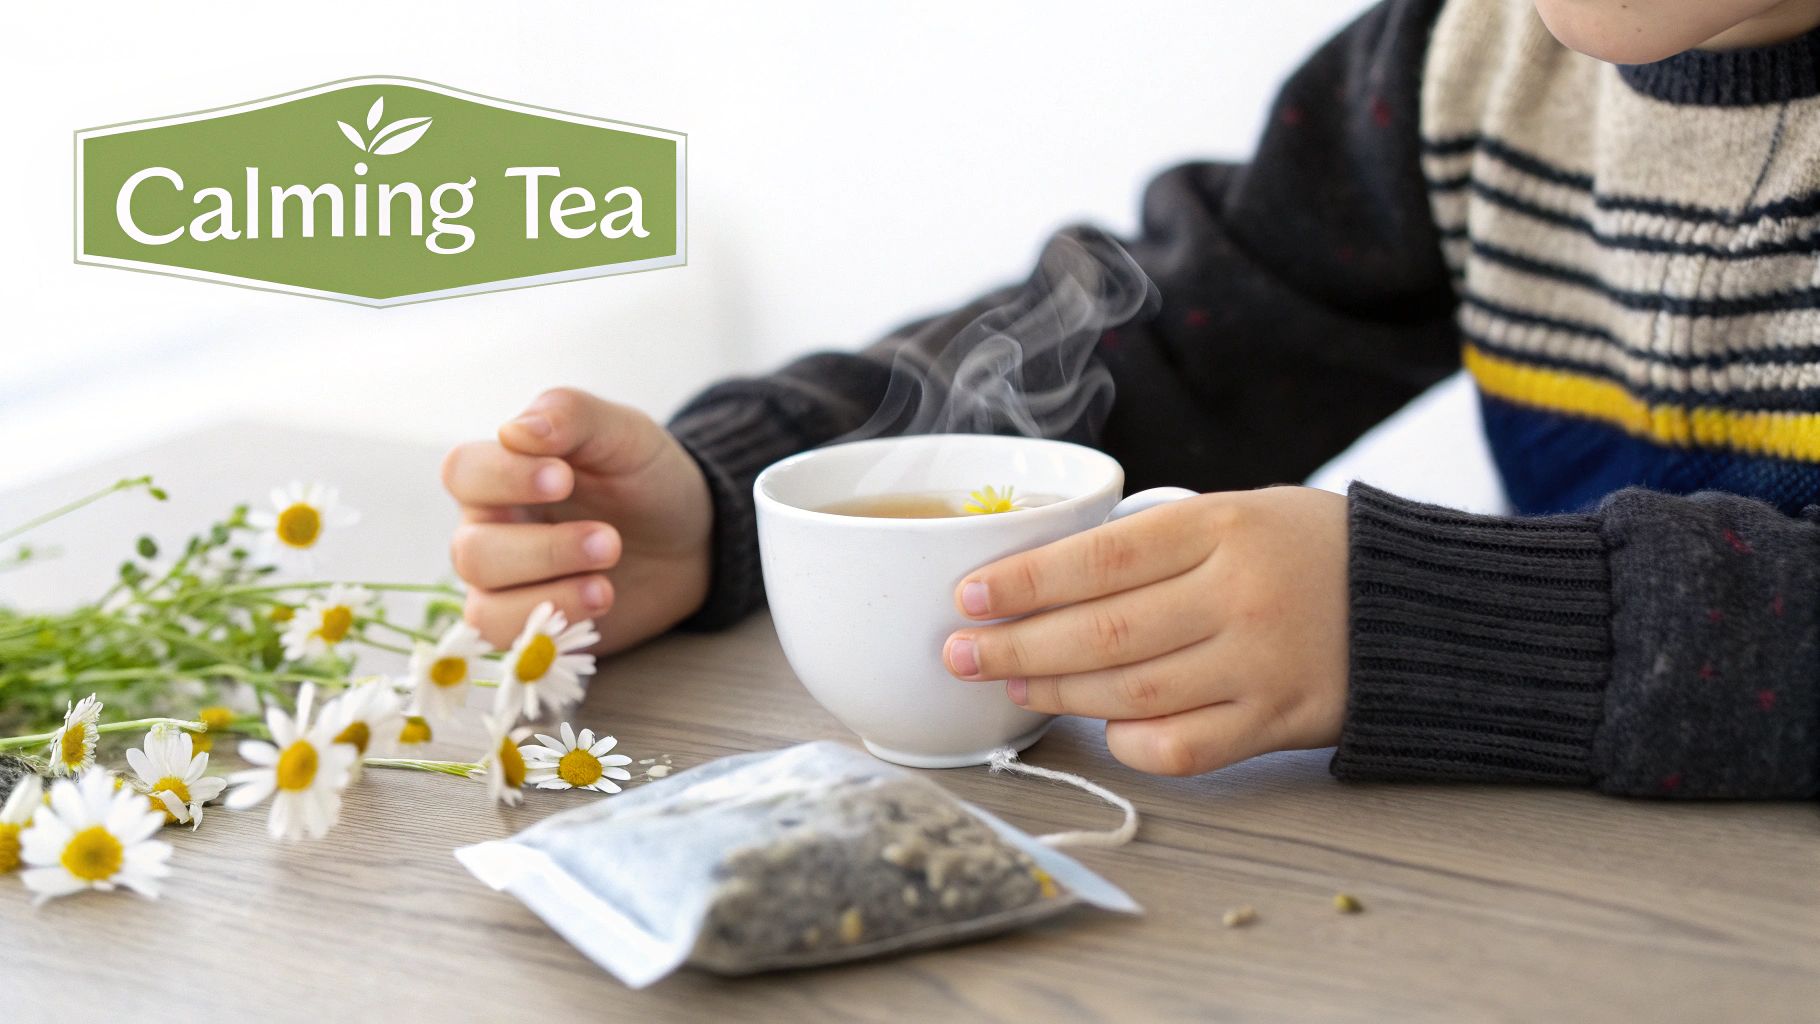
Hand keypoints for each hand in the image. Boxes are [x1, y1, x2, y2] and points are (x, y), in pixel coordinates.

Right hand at [441, 388, 712, 653]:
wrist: (691, 538)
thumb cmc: (646, 478)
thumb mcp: (624, 433)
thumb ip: (571, 416)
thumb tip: (514, 430)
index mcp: (501, 473)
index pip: (464, 472)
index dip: (504, 477)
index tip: (565, 477)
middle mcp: (490, 530)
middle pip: (471, 550)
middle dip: (545, 551)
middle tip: (610, 541)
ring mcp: (506, 585)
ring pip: (484, 607)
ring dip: (549, 596)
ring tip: (607, 584)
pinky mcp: (531, 626)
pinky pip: (509, 642)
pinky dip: (552, 624)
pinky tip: (600, 603)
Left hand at [942, 486, 1348, 775]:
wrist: (1416, 603)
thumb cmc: (1308, 549)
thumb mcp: (1239, 511)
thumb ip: (1155, 541)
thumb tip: (1044, 574)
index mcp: (1222, 526)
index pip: (1101, 557)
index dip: (1026, 581)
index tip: (969, 594)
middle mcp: (1239, 595)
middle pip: (1103, 631)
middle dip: (1017, 646)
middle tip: (959, 653)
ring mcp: (1261, 663)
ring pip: (1132, 692)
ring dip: (1057, 693)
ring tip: (1008, 684)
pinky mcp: (1278, 720)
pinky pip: (1185, 747)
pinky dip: (1133, 743)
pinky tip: (1099, 728)